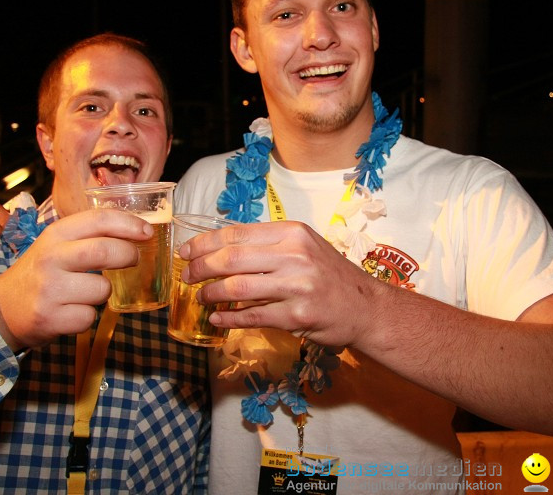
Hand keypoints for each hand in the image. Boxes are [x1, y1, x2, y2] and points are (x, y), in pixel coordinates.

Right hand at [0, 209, 152, 349]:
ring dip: (105, 292)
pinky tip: (73, 311)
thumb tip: (137, 230)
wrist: (4, 308)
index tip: (147, 232)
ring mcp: (49, 289)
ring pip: (102, 289)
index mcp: (55, 235)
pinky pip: (90, 317)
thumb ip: (89, 236)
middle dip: (128, 255)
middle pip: (103, 250)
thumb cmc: (42, 272)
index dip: (129, 224)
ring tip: (88, 292)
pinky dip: (88, 316)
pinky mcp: (50, 318)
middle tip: (133, 259)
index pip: (98, 219)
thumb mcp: (57, 245)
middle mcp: (50, 258)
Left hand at [179, 221, 382, 347]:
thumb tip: (222, 247)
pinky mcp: (297, 316)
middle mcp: (294, 255)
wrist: (365, 307)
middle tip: (188, 277)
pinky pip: (252, 316)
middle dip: (201, 268)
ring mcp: (296, 286)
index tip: (187, 251)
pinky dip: (229, 319)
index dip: (205, 243)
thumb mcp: (304, 247)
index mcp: (292, 233)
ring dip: (211, 294)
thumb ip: (269, 245)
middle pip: (231, 259)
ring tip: (201, 298)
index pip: (237, 233)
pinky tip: (218, 319)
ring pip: (237, 288)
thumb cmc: (330, 275)